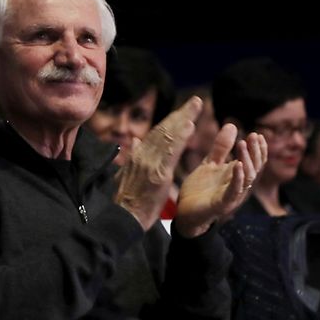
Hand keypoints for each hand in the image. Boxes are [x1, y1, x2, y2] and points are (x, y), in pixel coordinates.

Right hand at [115, 97, 200, 229]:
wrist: (123, 218)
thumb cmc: (128, 201)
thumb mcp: (128, 175)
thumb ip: (134, 156)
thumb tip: (135, 140)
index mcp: (138, 156)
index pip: (156, 133)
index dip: (172, 120)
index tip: (184, 110)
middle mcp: (143, 156)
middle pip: (164, 130)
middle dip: (181, 114)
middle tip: (196, 101)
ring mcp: (150, 164)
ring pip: (168, 136)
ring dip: (183, 119)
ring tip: (196, 106)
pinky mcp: (158, 174)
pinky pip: (171, 152)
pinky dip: (180, 137)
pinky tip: (189, 126)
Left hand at [175, 126, 265, 236]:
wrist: (184, 213)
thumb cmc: (199, 190)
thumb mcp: (210, 164)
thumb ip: (221, 147)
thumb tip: (232, 125)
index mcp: (236, 176)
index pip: (255, 161)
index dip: (258, 149)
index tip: (257, 134)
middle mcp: (238, 185)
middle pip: (255, 167)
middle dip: (256, 151)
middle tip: (253, 136)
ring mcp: (232, 195)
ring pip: (247, 177)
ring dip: (247, 160)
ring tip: (243, 144)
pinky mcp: (222, 204)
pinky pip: (234, 191)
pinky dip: (238, 178)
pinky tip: (238, 165)